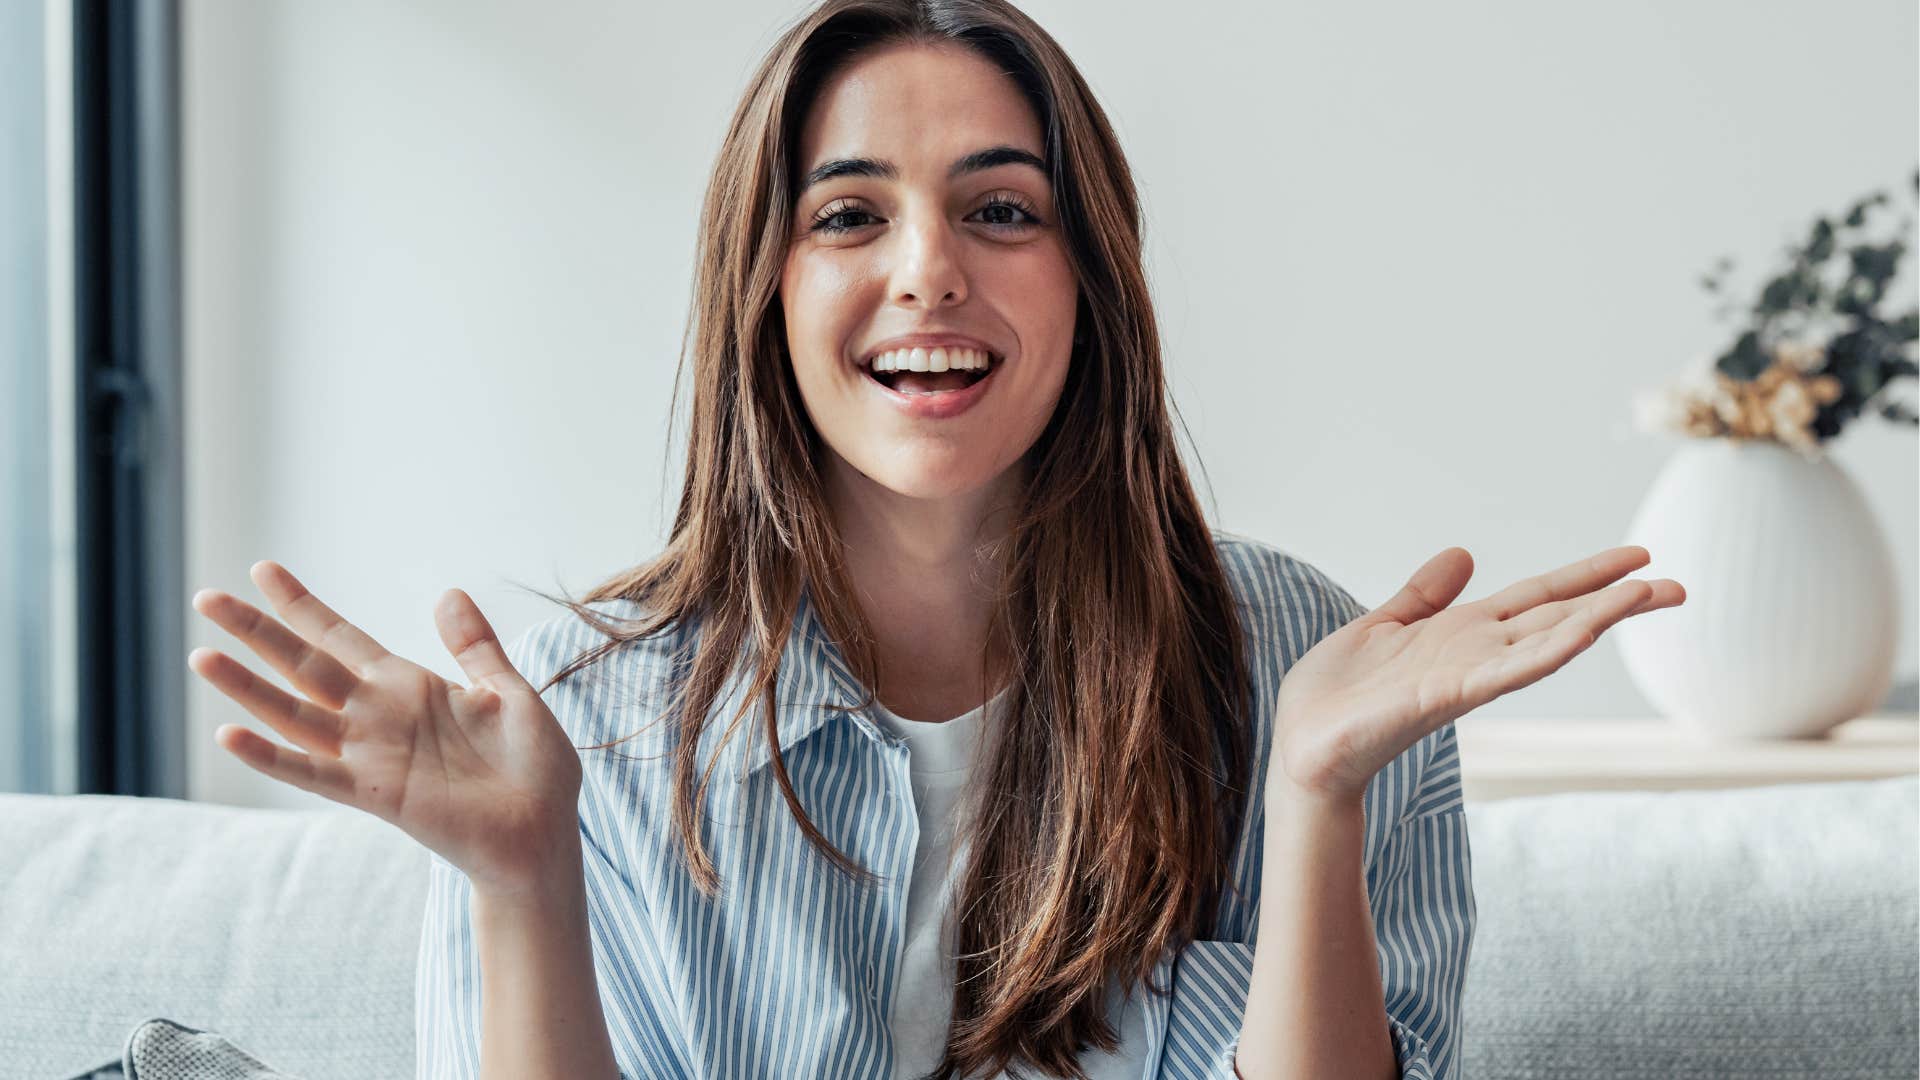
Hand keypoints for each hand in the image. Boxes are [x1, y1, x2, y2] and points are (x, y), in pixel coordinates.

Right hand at [188, 561, 582, 897]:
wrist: (545, 833)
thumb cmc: (533, 769)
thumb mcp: (508, 693)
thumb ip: (474, 647)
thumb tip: (448, 593)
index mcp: (409, 688)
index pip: (341, 638)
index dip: (303, 606)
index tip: (263, 570)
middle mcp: (379, 717)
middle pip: (304, 665)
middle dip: (257, 632)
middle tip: (205, 598)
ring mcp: (372, 755)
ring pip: (295, 713)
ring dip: (248, 688)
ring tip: (202, 656)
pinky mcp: (377, 793)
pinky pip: (313, 772)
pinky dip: (272, 756)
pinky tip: (230, 735)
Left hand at [1270, 545, 1685, 804]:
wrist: (1303, 745)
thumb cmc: (1338, 695)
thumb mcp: (1384, 625)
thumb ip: (1424, 594)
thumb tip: (1465, 554)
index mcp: (1462, 633)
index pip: (1540, 597)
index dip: (1587, 577)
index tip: (1640, 557)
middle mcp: (1475, 653)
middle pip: (1560, 618)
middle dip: (1617, 601)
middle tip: (1681, 585)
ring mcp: (1465, 676)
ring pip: (1545, 642)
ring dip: (1598, 618)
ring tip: (1649, 593)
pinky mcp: (1442, 696)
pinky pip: (1502, 672)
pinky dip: (1543, 653)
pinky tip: (1582, 633)